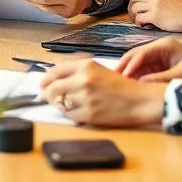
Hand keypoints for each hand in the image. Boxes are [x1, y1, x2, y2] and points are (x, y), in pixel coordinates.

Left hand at [40, 59, 165, 127]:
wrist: (139, 101)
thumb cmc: (121, 86)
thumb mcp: (99, 70)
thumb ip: (77, 72)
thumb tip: (54, 80)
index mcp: (86, 66)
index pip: (55, 71)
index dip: (45, 79)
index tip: (42, 85)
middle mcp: (83, 80)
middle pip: (52, 88)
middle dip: (46, 94)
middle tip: (46, 97)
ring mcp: (85, 98)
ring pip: (60, 103)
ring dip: (59, 105)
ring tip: (65, 104)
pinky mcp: (89, 114)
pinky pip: (70, 115)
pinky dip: (70, 114)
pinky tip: (78, 111)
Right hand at [116, 39, 181, 81]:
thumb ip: (161, 79)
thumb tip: (141, 84)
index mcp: (163, 46)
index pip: (140, 53)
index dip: (129, 65)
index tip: (120, 76)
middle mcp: (159, 50)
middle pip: (135, 57)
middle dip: (124, 68)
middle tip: (112, 80)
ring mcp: (159, 58)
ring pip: (138, 65)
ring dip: (129, 74)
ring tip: (118, 85)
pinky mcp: (161, 66)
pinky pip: (145, 71)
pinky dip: (137, 78)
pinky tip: (131, 87)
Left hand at [127, 0, 181, 31]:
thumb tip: (146, 2)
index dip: (134, 2)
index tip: (135, 9)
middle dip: (131, 8)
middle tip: (134, 16)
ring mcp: (155, 4)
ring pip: (135, 8)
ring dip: (134, 16)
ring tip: (140, 21)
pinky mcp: (155, 16)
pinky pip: (139, 18)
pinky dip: (139, 22)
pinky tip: (143, 25)